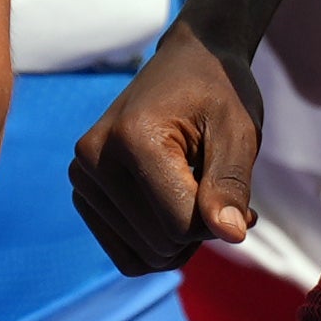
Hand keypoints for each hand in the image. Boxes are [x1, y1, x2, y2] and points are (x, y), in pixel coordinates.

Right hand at [70, 24, 263, 275]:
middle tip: (210, 178)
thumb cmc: (218, 93)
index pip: (181, 225)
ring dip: (180, 235)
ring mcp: (81, 176)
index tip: (229, 178)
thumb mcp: (238, 132)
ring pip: (145, 256)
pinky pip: (126, 256)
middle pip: (162, 243)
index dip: (219, 216)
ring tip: (189, 186)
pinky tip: (171, 206)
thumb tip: (232, 236)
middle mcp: (94, 158)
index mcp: (132, 138)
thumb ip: (232, 184)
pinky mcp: (83, 192)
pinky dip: (157, 243)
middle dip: (199, 226)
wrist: (187, 64)